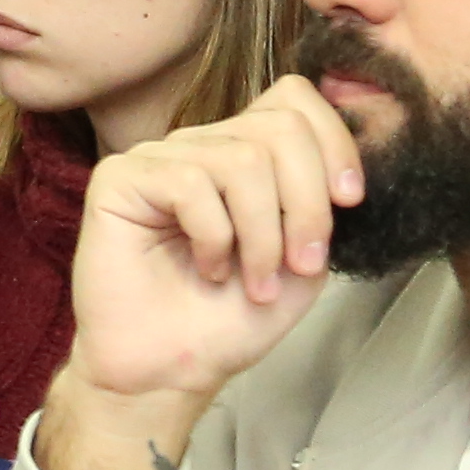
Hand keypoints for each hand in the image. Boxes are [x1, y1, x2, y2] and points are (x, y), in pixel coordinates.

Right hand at [38, 75, 365, 469]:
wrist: (171, 369)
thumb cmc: (230, 319)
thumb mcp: (303, 257)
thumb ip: (319, 203)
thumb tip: (341, 166)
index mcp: (244, 156)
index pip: (294, 100)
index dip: (333, 141)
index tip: (348, 201)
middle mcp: (203, 146)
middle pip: (279, 127)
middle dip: (306, 202)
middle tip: (302, 263)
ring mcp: (160, 157)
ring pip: (242, 159)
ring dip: (262, 234)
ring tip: (254, 281)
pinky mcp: (120, 177)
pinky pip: (190, 182)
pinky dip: (214, 237)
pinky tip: (206, 269)